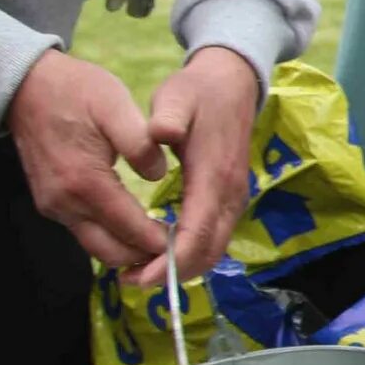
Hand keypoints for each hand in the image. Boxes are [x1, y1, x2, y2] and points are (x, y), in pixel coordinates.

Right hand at [8, 50, 169, 271]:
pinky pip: (84, 232)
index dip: (160, 242)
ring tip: (160, 240)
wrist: (26, 86)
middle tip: (177, 247)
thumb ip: (139, 142)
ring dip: (127, 249)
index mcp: (85, 181)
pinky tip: (134, 226)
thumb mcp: (114, 104)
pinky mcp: (49, 203)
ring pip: (96, 246)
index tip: (187, 242)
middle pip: (111, 252)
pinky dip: (111, 237)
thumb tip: (158, 174)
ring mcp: (53, 206)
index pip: (130, 229)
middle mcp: (64, 203)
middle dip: (145, 256)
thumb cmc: (75, 91)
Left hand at [138, 47, 263, 287]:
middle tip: (131, 281)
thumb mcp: (178, 95)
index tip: (139, 275)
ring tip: (140, 273)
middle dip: (172, 274)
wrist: (233, 83)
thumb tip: (160, 132)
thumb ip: (168, 115)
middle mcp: (230, 194)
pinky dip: (189, 254)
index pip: (197, 233)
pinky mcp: (229, 199)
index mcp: (214, 175)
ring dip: (180, 267)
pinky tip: (160, 253)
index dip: (170, 261)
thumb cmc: (198, 92)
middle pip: (208, 252)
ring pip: (213, 250)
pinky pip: (213, 238)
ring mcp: (234, 199)